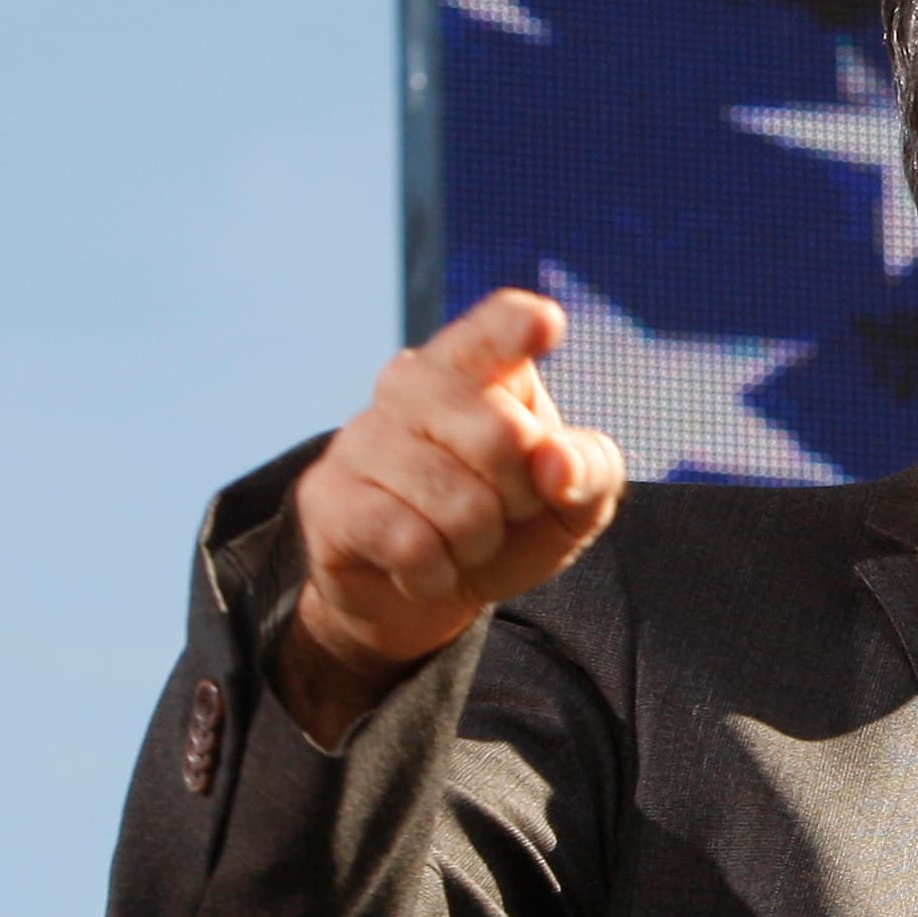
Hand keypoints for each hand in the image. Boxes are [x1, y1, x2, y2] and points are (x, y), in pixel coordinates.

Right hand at [277, 289, 626, 742]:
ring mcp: (362, 436)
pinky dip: (434, 573)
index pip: (494, 330)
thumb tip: (556, 463)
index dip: (516, 329)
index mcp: (479, 368)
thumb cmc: (507, 527)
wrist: (423, 594)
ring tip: (456, 540)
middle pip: (503, 435)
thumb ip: (590, 471)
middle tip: (500, 511)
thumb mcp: (573, 503)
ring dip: (476, 543)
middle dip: (521, 497)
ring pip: (460, 503)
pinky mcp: (327, 496)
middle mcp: (411, 384)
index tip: (545, 322)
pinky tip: (420, 565)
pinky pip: (410, 544)